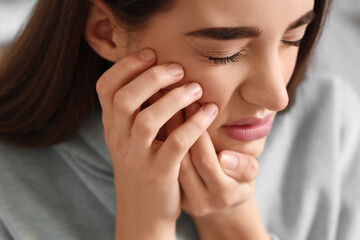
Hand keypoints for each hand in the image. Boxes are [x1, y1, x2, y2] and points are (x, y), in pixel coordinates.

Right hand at [96, 49, 217, 239]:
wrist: (143, 211)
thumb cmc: (144, 165)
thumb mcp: (131, 138)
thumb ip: (136, 110)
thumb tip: (156, 73)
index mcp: (112, 127)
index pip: (105, 88)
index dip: (126, 66)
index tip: (151, 53)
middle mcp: (119, 140)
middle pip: (124, 99)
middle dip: (151, 77)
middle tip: (177, 68)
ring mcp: (137, 158)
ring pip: (148, 121)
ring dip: (174, 99)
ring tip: (196, 88)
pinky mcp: (159, 174)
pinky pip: (176, 144)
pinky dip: (194, 124)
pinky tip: (209, 112)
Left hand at [166, 103, 269, 238]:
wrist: (220, 206)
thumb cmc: (238, 182)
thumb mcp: (249, 176)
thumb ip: (244, 166)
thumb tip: (224, 157)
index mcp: (224, 194)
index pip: (205, 159)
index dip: (197, 131)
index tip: (193, 104)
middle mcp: (201, 201)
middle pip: (183, 160)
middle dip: (178, 126)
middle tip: (174, 99)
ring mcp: (183, 200)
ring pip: (168, 162)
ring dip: (165, 132)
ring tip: (162, 105)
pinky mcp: (171, 194)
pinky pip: (162, 164)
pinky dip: (159, 141)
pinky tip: (156, 120)